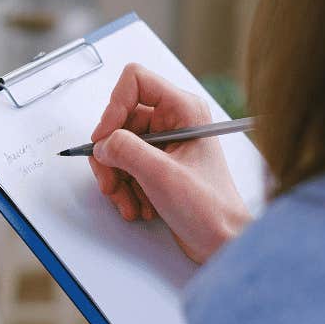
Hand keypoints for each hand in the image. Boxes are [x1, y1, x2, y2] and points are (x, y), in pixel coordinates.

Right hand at [89, 63, 251, 263]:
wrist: (221, 242)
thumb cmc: (211, 209)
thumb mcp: (162, 176)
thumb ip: (127, 151)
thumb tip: (102, 143)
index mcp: (184, 110)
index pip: (135, 81)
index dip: (114, 107)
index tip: (105, 138)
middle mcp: (173, 122)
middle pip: (119, 120)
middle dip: (111, 155)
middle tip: (111, 182)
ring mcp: (164, 144)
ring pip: (117, 147)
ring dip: (116, 178)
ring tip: (128, 202)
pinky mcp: (157, 165)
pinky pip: (124, 166)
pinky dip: (124, 188)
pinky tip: (137, 206)